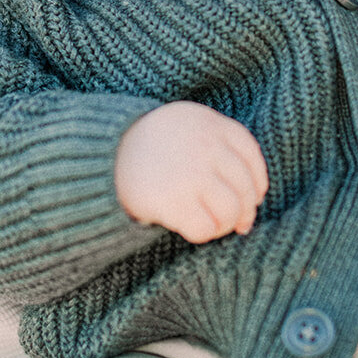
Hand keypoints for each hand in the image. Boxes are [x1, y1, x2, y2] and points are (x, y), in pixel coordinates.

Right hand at [115, 102, 268, 242]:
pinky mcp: (174, 201)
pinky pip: (207, 229)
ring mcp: (192, 174)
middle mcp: (207, 146)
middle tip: (238, 223)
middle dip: (245, 211)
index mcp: (211, 123)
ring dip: (225, 226)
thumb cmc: (147, 145)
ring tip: (212, 226)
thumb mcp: (185, 126)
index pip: (251, 156)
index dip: (258, 182)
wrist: (99, 153)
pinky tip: (189, 228)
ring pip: (231, 212)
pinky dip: (203, 234)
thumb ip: (218, 145)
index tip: (254, 197)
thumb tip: (256, 196)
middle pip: (246, 188)